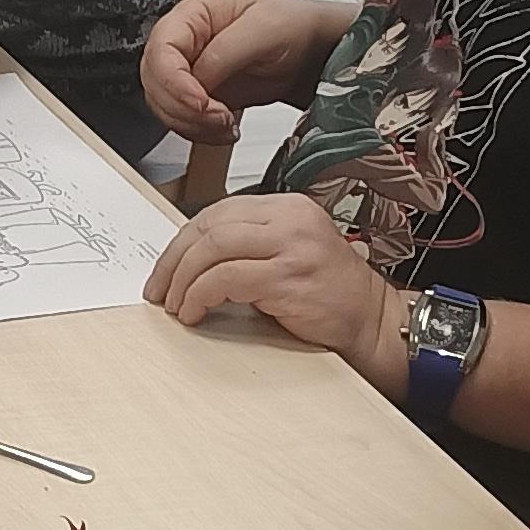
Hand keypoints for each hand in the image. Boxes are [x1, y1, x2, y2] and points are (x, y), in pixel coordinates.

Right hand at [138, 0, 346, 142]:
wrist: (312, 51)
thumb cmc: (292, 25)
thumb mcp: (266, 27)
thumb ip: (227, 50)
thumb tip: (199, 76)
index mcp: (192, 15)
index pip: (160, 50)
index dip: (173, 81)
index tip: (200, 101)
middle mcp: (184, 43)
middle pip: (154, 82)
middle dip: (182, 108)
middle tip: (218, 117)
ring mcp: (190, 72)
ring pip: (164, 106)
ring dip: (192, 124)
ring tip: (226, 124)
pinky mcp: (200, 97)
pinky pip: (182, 121)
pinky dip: (201, 133)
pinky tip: (226, 129)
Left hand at [143, 191, 395, 371]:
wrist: (371, 321)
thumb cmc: (327, 294)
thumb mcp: (286, 255)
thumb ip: (247, 248)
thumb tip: (188, 260)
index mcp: (287, 208)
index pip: (218, 212)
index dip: (183, 241)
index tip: (165, 268)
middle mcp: (291, 219)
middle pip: (210, 226)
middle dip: (174, 259)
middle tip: (159, 288)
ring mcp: (293, 245)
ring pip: (214, 247)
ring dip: (183, 279)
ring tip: (175, 303)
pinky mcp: (290, 276)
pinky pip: (227, 278)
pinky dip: (200, 295)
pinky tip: (194, 311)